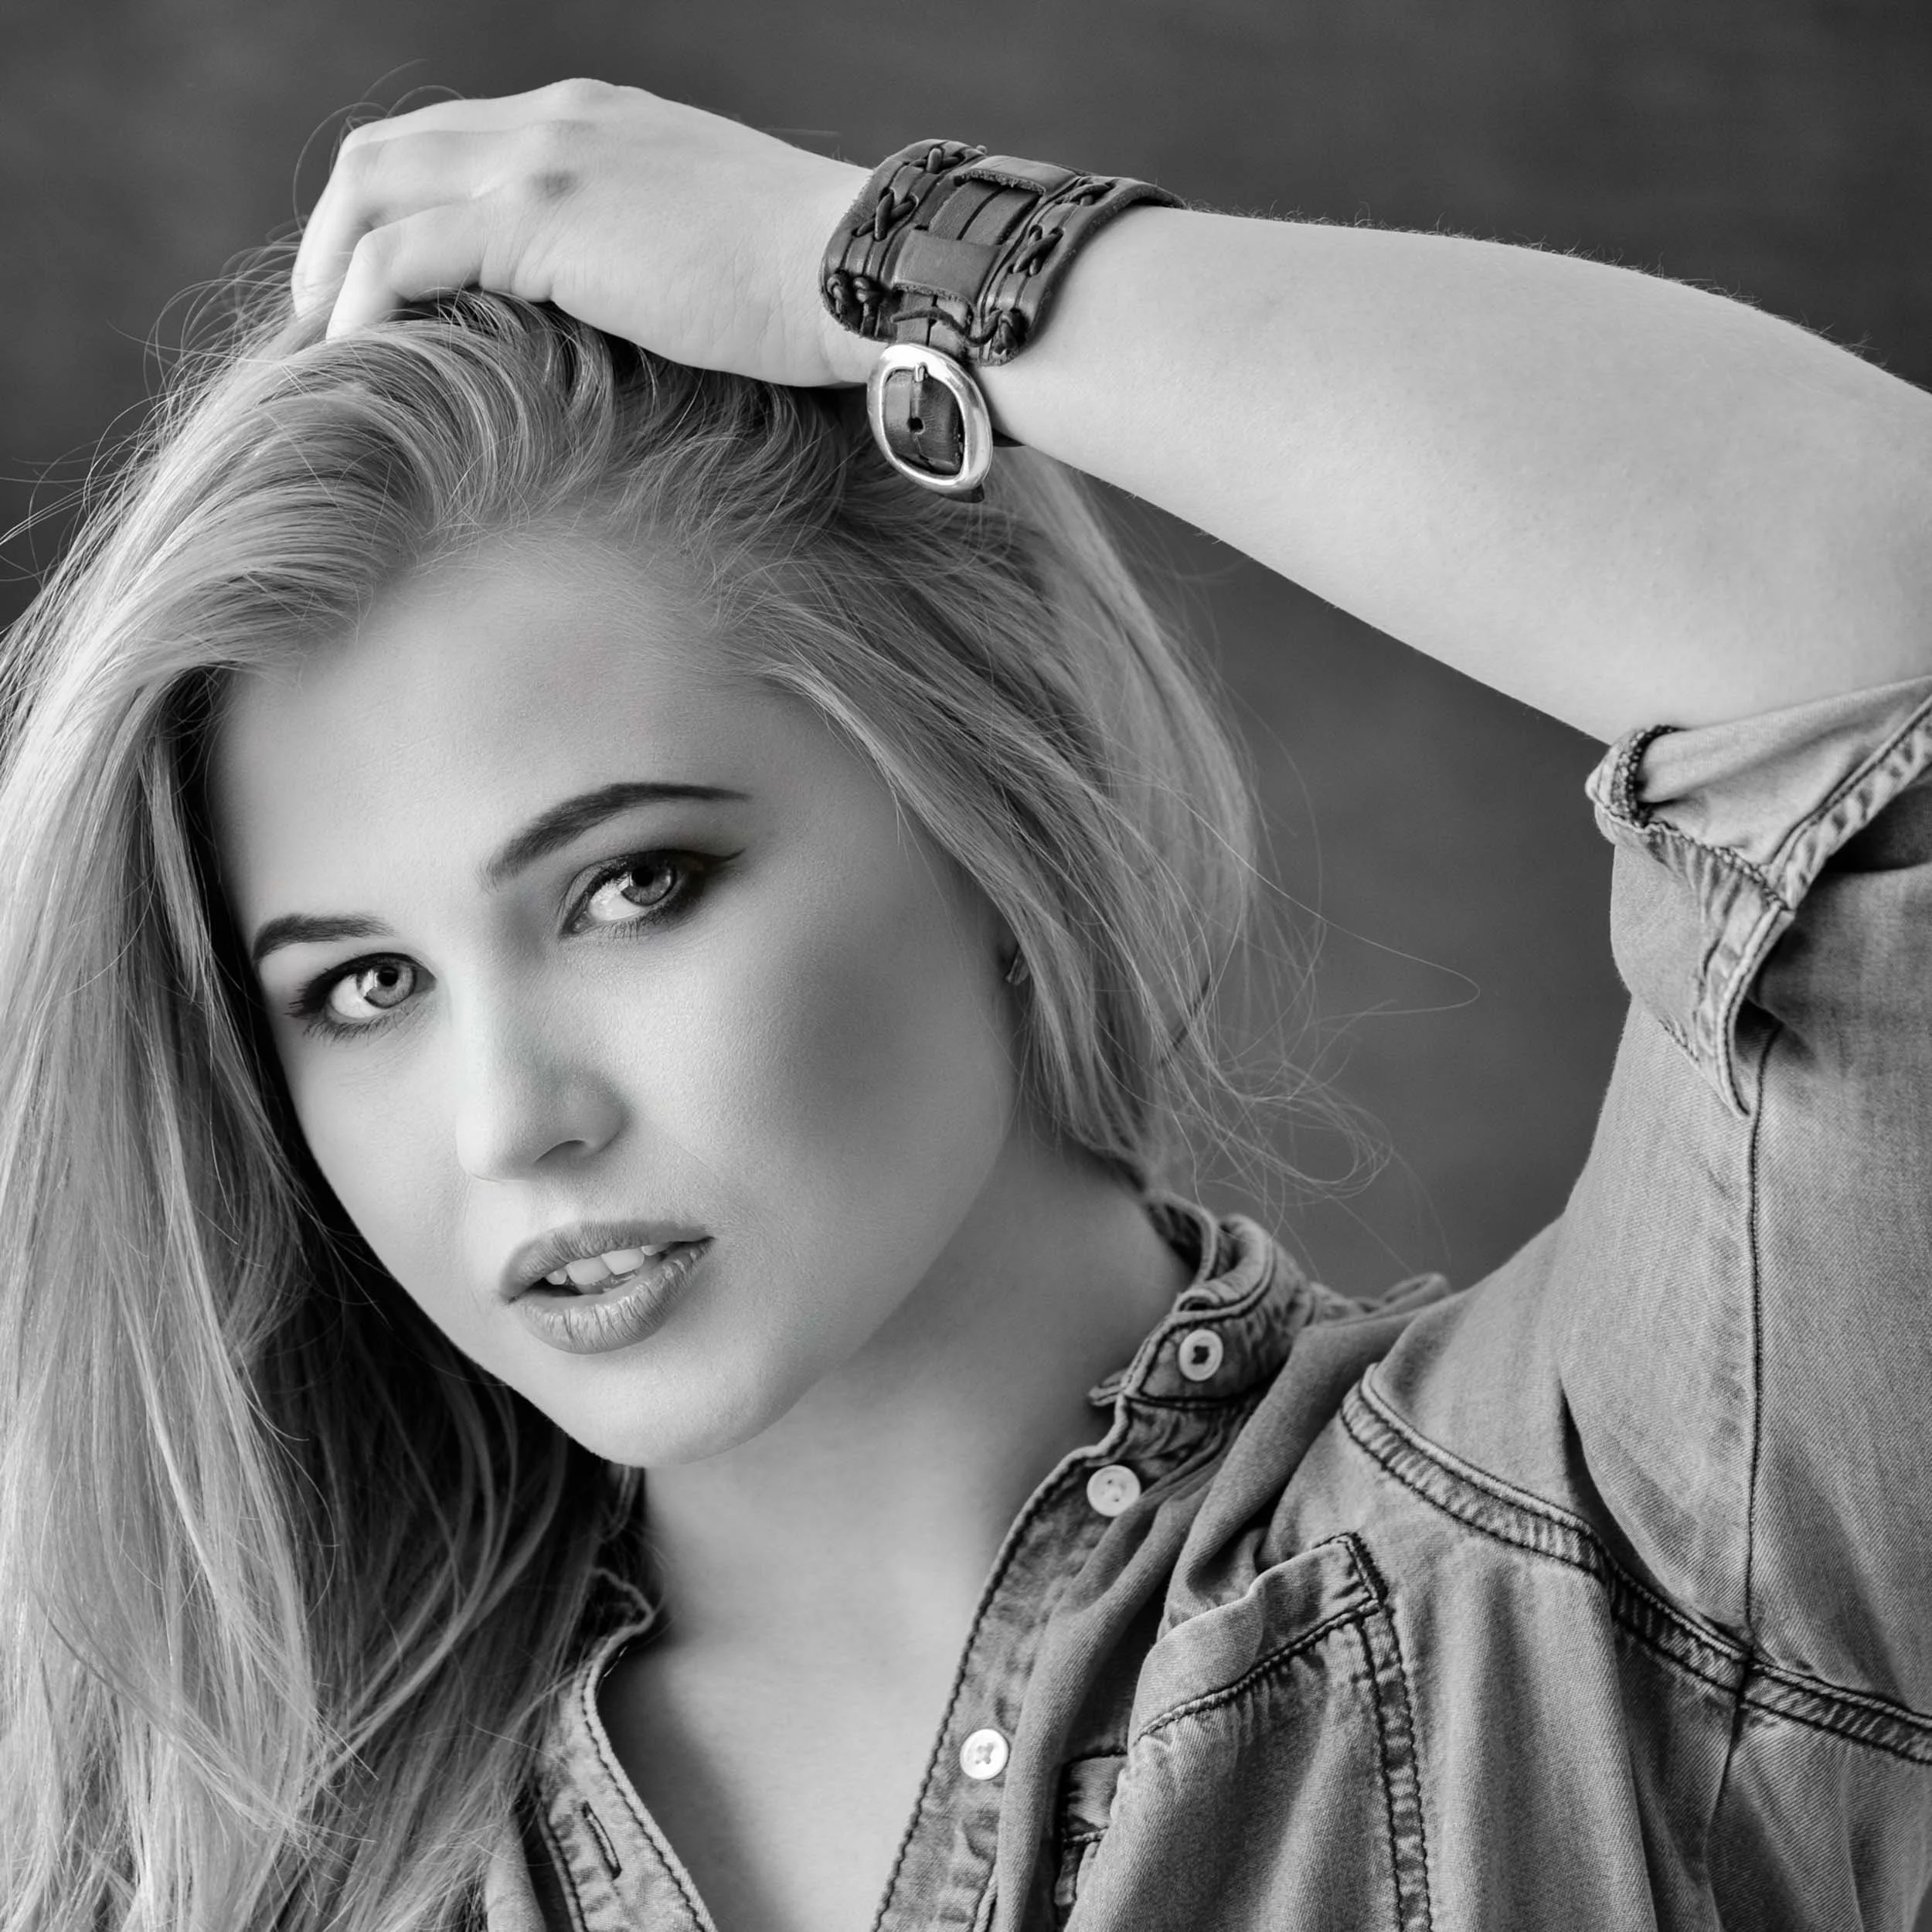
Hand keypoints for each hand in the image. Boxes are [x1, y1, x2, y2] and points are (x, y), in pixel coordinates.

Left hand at [291, 79, 876, 387]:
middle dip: (332, 234)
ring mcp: (545, 158)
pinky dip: (361, 300)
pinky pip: (406, 252)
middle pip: (389, 152)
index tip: (379, 294)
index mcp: (592, 121)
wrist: (858, 266)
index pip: (453, 143)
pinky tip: (354, 357)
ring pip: (376, 188)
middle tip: (320, 323)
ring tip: (318, 350)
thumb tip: (627, 331)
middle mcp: (555, 118)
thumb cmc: (809, 285)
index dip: (396, 211)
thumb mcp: (711, 250)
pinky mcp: (543, 217)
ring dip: (327, 269)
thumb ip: (646, 258)